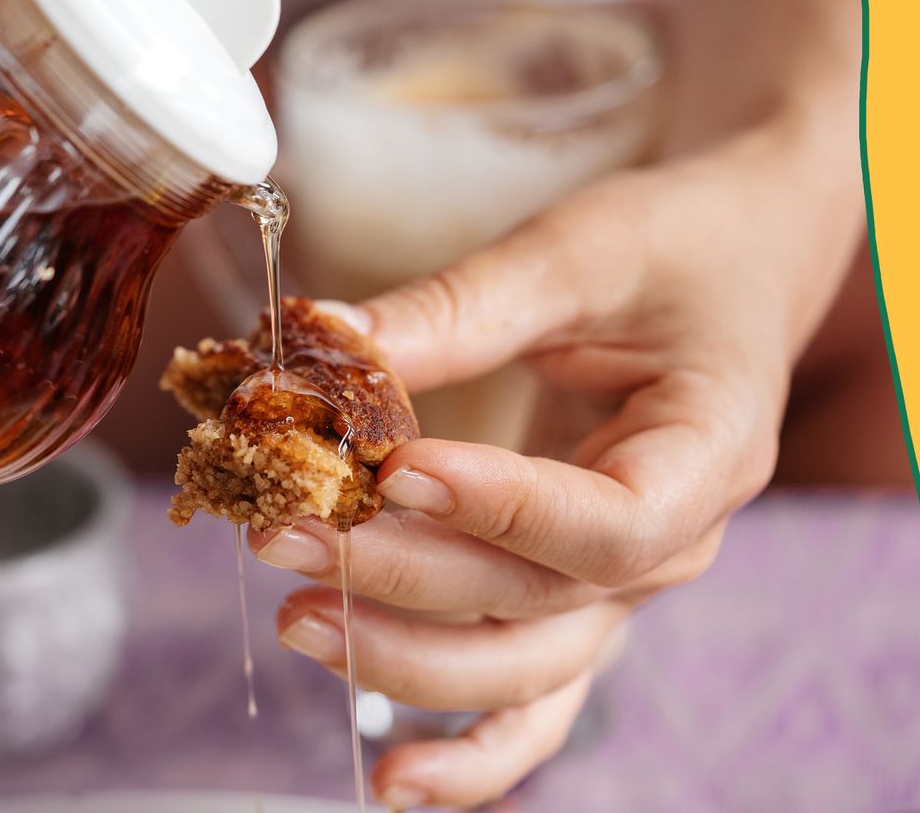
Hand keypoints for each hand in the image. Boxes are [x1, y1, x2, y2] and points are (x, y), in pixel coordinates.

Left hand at [250, 126, 862, 808]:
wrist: (727, 268)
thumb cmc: (666, 252)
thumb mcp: (572, 254)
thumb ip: (455, 307)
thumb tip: (316, 337)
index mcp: (704, 455)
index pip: (605, 524)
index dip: (497, 509)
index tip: (392, 469)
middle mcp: (670, 545)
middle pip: (538, 606)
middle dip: (402, 580)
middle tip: (286, 532)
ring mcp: (620, 588)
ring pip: (521, 669)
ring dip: (404, 661)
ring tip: (297, 618)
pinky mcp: (572, 598)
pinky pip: (531, 702)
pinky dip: (467, 754)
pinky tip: (389, 783)